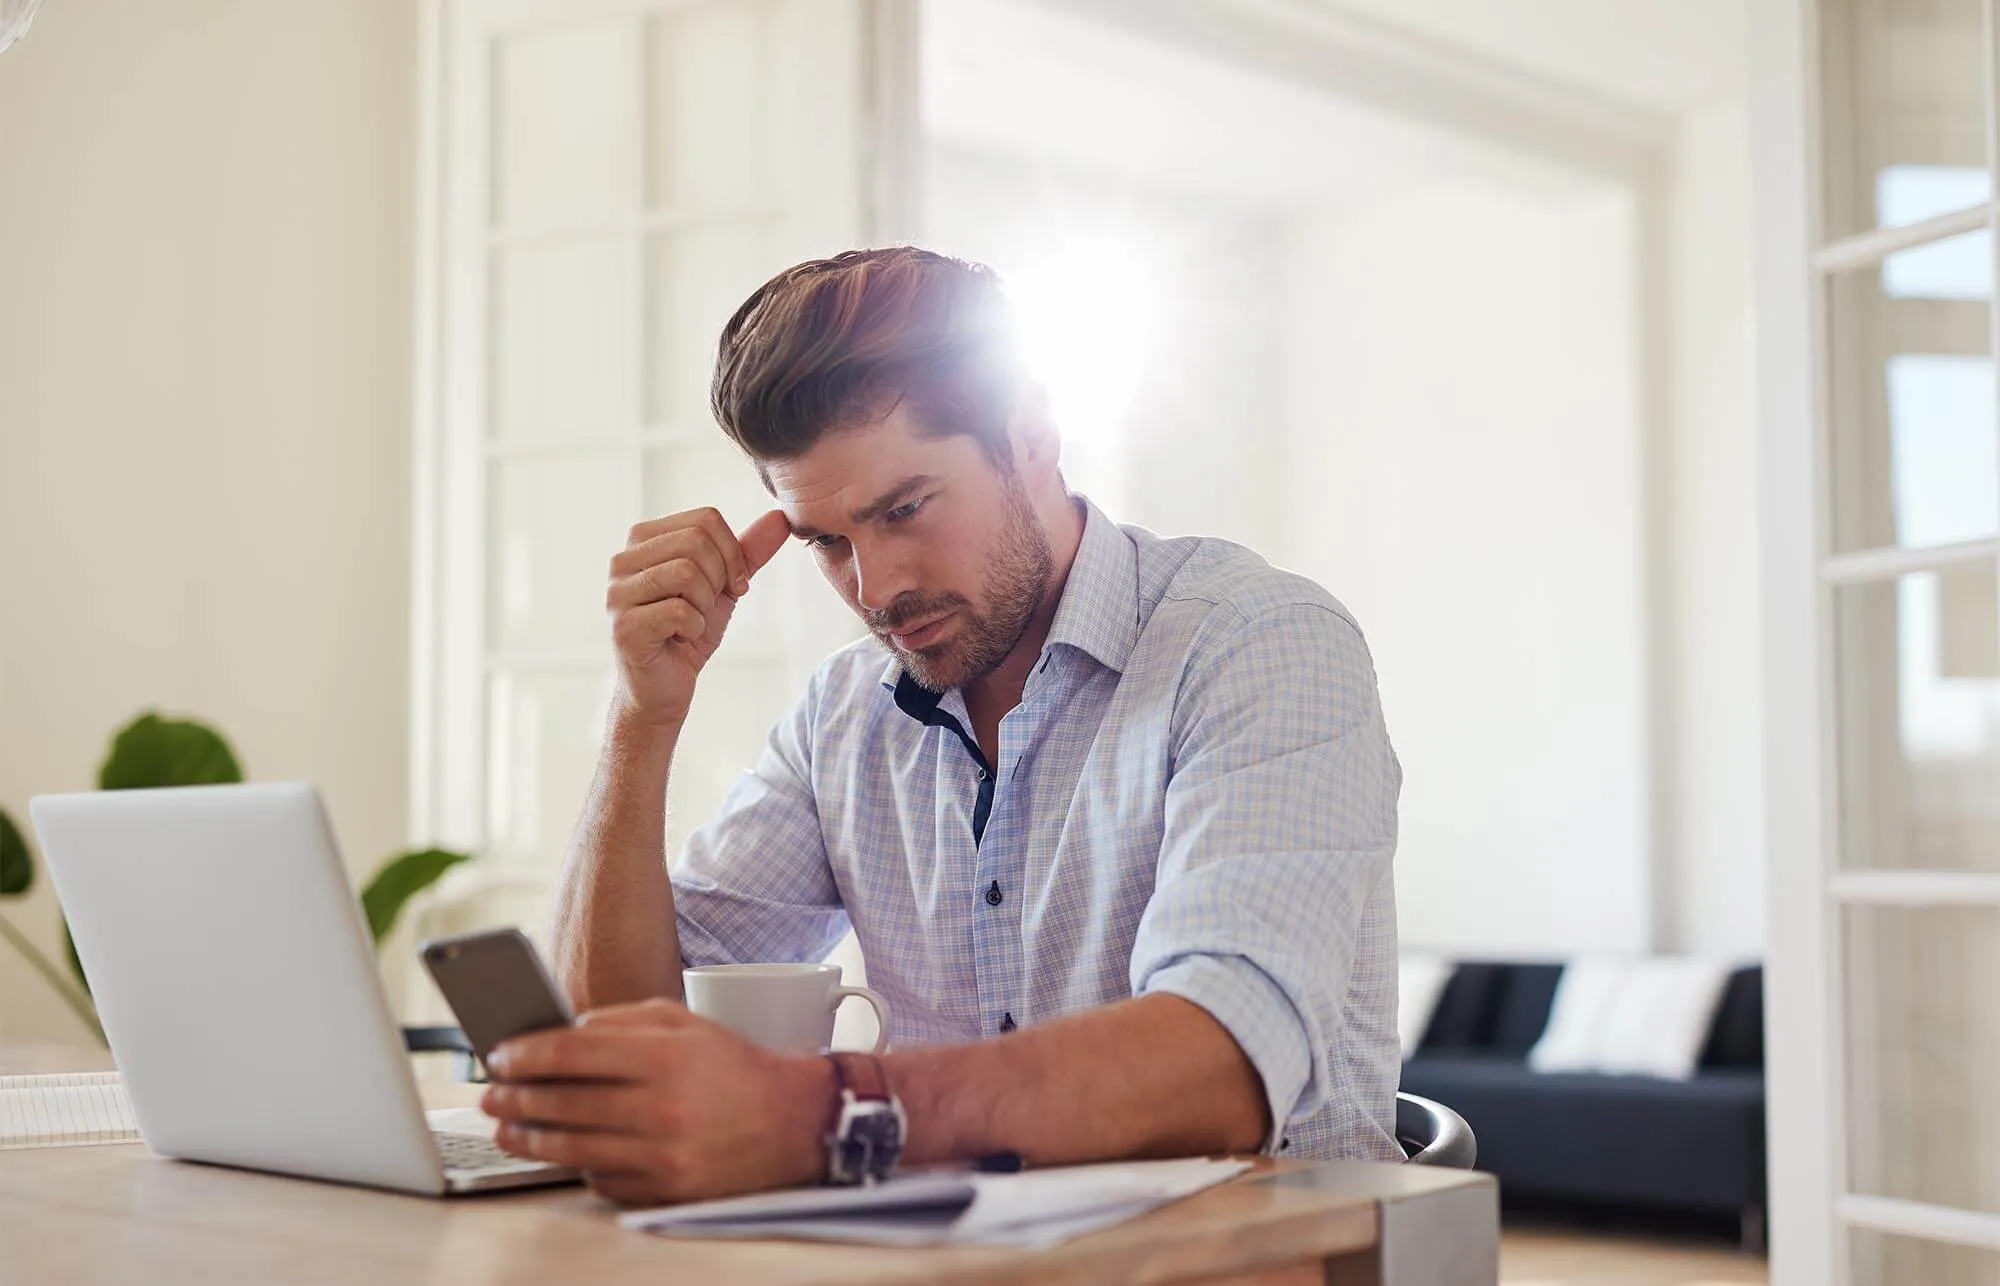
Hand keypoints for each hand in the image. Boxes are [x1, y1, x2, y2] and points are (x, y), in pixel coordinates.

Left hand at [480, 998, 833, 1206]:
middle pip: (563, 1103)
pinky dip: (575, 1163)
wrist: (791, 1125)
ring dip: (527, 1136)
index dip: (525, 1053)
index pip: (572, 1052)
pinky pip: (599, 1178)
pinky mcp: (662, 1192)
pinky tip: (563, 1148)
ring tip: (506, 1126)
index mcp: (665, 1057)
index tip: (499, 1055)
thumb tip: (558, 1031)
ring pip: (571, 1148)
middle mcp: (662, 1108)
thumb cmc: (731, 1067)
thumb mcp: (683, 1023)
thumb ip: (619, 1021)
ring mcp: (661, 1156)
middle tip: (490, 1092)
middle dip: (515, 1096)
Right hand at [606, 507, 790, 726]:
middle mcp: (623, 560)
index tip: (733, 585)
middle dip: (719, 579)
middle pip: (696, 541)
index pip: (705, 519)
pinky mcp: (624, 626)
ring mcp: (618, 593)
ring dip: (705, 605)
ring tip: (690, 622)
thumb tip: (780, 518)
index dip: (732, 554)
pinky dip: (694, 629)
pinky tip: (679, 639)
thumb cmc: (688, 631)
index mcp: (644, 540)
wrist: (666, 686)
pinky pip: (679, 611)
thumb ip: (748, 551)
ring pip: (686, 573)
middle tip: (707, 606)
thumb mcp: (724, 585)